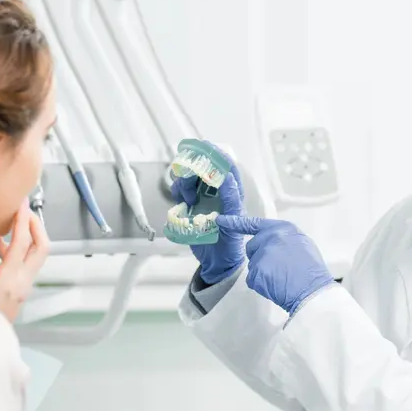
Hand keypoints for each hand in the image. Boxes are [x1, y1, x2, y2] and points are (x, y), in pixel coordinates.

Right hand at [0, 202, 49, 321]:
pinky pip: (23, 264)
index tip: (20, 202)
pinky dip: (16, 249)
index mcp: (8, 280)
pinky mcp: (19, 292)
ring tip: (8, 221)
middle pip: (41, 246)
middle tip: (22, 210)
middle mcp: (22, 283)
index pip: (22, 243)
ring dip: (26, 236)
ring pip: (33, 255)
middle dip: (35, 225)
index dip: (22, 220)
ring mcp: (23, 288)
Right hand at [170, 142, 246, 285]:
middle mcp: (217, 193)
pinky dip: (178, 191)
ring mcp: (203, 199)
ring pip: (191, 179)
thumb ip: (231, 200)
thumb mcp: (234, 222)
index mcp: (232, 194)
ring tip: (187, 197)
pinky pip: (181, 192)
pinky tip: (181, 200)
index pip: (227, 168)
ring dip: (186, 181)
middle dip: (195, 169)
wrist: (216, 263)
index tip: (207, 148)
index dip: (218, 155)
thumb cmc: (230, 244)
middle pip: (205, 170)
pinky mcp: (190, 207)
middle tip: (189, 177)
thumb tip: (228, 178)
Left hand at [215, 216, 334, 313]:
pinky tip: (276, 286)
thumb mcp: (302, 244)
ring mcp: (262, 254)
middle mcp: (270, 238)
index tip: (221, 220)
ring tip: (281, 279)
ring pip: (253, 264)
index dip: (236, 223)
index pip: (254, 224)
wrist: (313, 291)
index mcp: (283, 228)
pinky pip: (253, 279)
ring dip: (262, 272)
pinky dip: (261, 285)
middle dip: (259, 257)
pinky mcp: (256, 271)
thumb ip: (284, 240)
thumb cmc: (312, 271)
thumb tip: (274, 243)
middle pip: (252, 247)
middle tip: (278, 269)